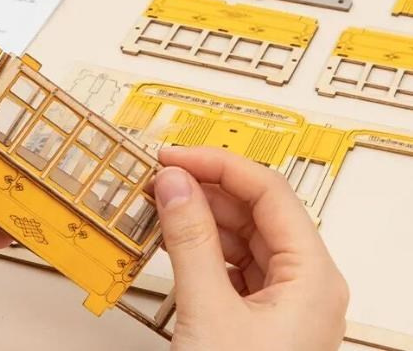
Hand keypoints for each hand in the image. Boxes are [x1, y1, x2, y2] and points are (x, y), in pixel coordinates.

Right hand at [153, 147, 348, 350]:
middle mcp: (306, 287)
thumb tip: (176, 184)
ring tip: (161, 206)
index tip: (176, 157)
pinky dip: (199, 248)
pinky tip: (173, 240)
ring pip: (240, 236)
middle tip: (163, 178)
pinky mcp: (259, 319)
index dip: (219, 165)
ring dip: (198, 217)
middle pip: (255, 210)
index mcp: (314, 279)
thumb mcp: (208, 311)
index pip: (269, 191)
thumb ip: (190, 241)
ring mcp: (283, 303)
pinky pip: (230, 264)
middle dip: (205, 189)